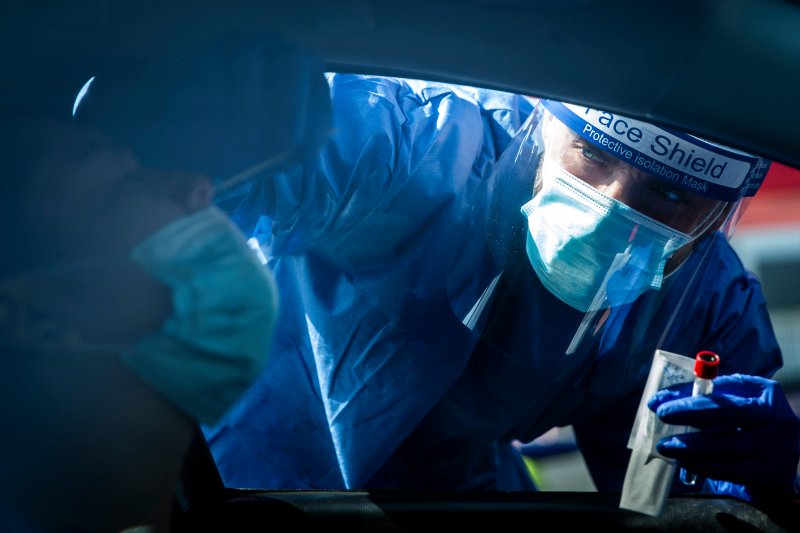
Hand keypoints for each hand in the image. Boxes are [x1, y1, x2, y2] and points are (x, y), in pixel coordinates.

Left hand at [648, 374, 799, 495]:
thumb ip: (708, 397)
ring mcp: (775, 449)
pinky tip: (684, 461)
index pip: (721, 388)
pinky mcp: (768, 475)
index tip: (660, 399)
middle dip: (688, 413)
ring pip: (723, 446)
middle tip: (661, 415)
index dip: (687, 393)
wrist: (783, 460)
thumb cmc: (751, 424)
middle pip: (726, 412)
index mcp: (766, 393)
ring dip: (688, 446)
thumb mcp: (739, 403)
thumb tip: (663, 399)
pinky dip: (701, 465)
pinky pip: (727, 470)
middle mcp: (776, 419)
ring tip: (665, 445)